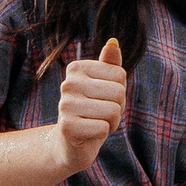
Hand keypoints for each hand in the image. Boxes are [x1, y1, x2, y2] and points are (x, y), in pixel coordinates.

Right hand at [56, 37, 126, 171]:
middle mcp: (68, 83)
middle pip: (118, 92)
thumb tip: (113, 42)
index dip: (119, 91)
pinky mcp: (67, 126)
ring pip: (113, 110)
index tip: (104, 98)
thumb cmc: (93, 111)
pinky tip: (90, 133)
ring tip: (96, 122)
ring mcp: (65, 104)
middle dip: (117, 107)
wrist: (71, 143)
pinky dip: (103, 133)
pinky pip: (104, 127)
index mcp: (76, 68)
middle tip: (101, 114)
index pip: (120, 74)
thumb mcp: (105, 86)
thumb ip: (110, 65)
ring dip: (112, 121)